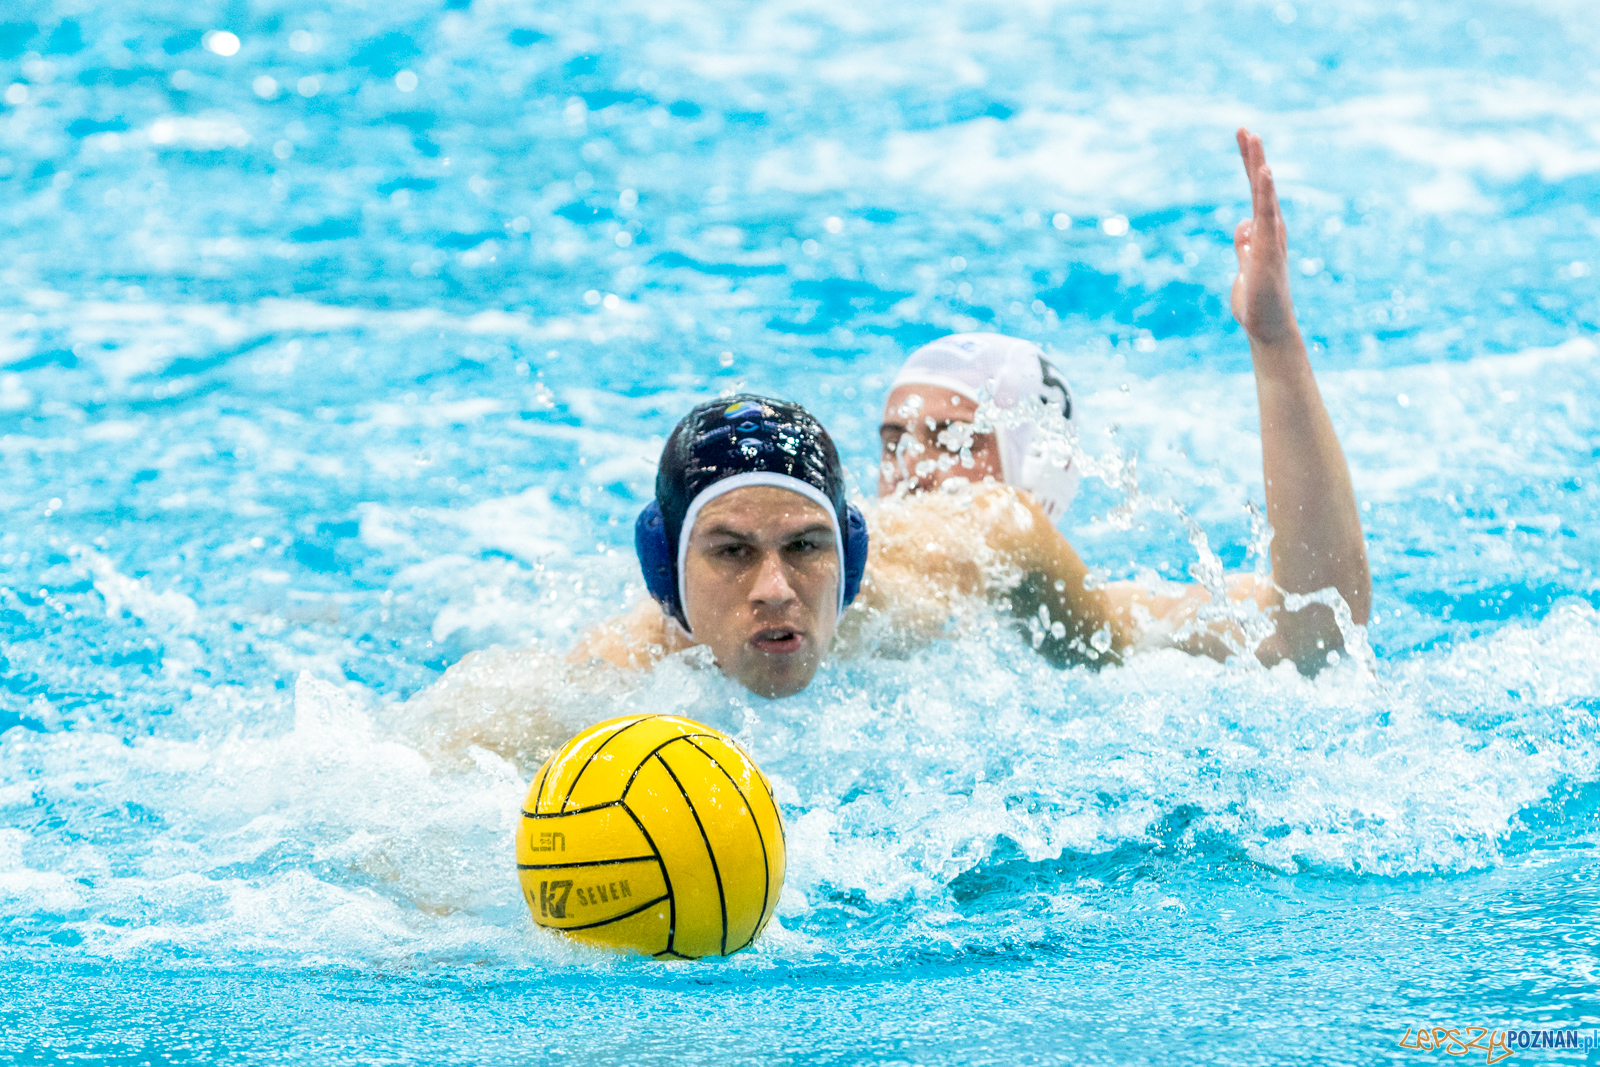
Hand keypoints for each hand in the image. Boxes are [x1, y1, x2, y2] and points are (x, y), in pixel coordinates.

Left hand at [1230, 128, 1300, 350]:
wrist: (1266, 327)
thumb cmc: (1257, 300)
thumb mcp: (1245, 265)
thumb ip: (1244, 244)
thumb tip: (1243, 224)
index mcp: (1263, 231)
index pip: (1256, 192)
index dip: (1250, 166)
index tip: (1243, 139)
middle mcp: (1271, 230)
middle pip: (1260, 187)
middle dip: (1252, 158)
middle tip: (1244, 129)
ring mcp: (1271, 238)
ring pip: (1265, 196)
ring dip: (1259, 166)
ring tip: (1253, 138)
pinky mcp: (1269, 250)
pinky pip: (1267, 216)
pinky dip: (1267, 193)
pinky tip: (1264, 172)